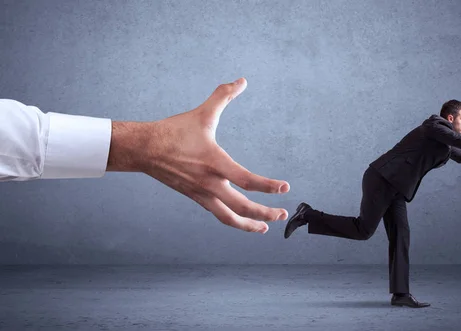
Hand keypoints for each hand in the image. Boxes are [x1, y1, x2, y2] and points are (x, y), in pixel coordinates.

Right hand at [107, 78, 289, 233]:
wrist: (144, 149)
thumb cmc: (173, 132)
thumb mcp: (203, 113)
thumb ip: (224, 96)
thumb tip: (241, 81)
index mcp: (215, 163)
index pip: (247, 180)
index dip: (268, 186)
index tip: (285, 188)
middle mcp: (210, 183)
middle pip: (242, 207)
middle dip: (265, 214)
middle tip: (282, 215)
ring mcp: (202, 194)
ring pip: (229, 218)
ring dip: (249, 224)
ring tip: (264, 228)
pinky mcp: (195, 197)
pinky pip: (218, 214)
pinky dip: (232, 219)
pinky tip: (241, 219)